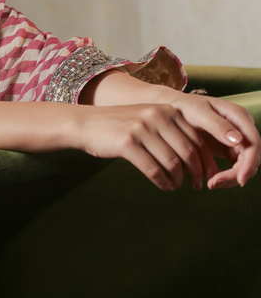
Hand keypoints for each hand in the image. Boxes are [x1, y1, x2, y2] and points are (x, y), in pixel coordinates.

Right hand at [75, 95, 259, 190]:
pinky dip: (162, 181)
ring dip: (178, 179)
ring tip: (177, 186)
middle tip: (198, 184)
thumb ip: (170, 130)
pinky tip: (164, 186)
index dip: (206, 159)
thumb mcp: (148, 118)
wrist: (86, 123)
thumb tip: (194, 155)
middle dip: (197, 172)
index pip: (196, 138)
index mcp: (167, 110)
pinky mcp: (127, 143)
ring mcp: (142, 129)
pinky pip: (152, 169)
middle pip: (188, 151)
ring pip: (172, 162)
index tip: (209, 174)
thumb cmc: (119, 126)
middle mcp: (158, 117)